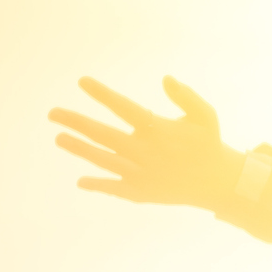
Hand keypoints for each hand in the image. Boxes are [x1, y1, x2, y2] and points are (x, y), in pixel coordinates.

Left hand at [49, 76, 242, 209]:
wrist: (219, 183)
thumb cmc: (207, 143)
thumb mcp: (205, 115)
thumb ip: (186, 96)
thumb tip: (166, 78)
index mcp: (158, 130)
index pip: (124, 107)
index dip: (102, 94)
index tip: (83, 82)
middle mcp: (146, 152)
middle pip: (103, 134)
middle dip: (76, 122)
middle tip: (53, 113)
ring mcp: (142, 174)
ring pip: (103, 160)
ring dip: (79, 149)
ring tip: (59, 138)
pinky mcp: (143, 192)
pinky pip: (115, 188)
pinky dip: (98, 185)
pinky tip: (81, 181)